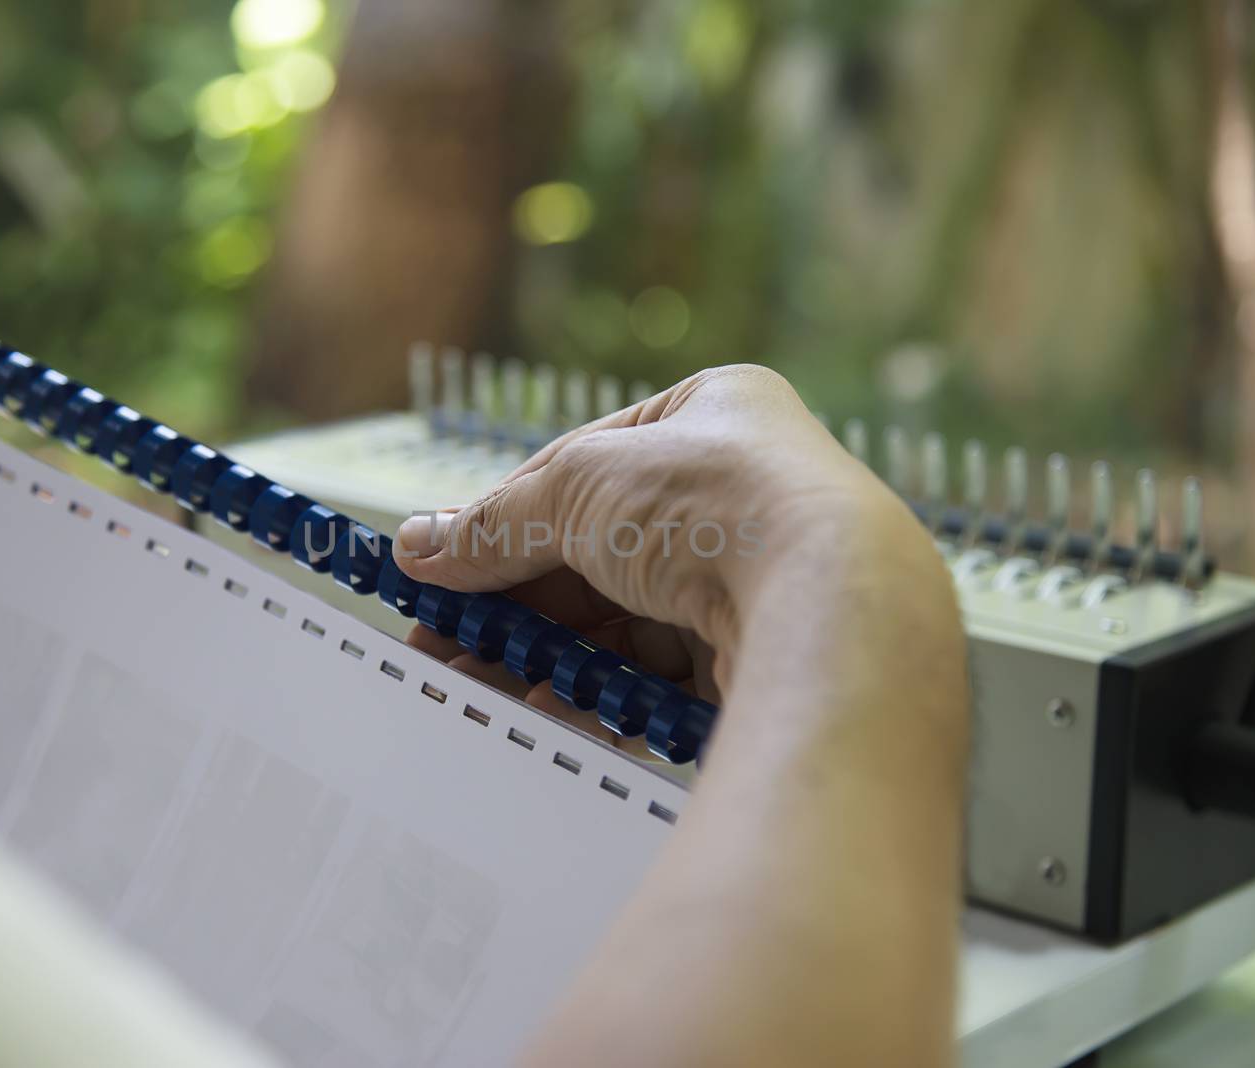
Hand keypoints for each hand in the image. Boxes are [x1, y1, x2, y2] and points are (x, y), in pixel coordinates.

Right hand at [394, 364, 954, 747]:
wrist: (832, 605)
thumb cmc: (720, 505)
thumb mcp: (578, 490)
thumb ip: (496, 523)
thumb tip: (422, 545)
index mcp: (713, 417)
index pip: (581, 469)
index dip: (503, 520)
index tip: (443, 568)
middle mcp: (743, 493)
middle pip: (599, 552)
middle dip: (516, 601)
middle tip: (445, 643)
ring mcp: (758, 577)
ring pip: (628, 620)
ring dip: (549, 652)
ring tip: (479, 684)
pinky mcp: (764, 654)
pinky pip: (664, 673)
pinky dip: (602, 690)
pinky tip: (549, 707)